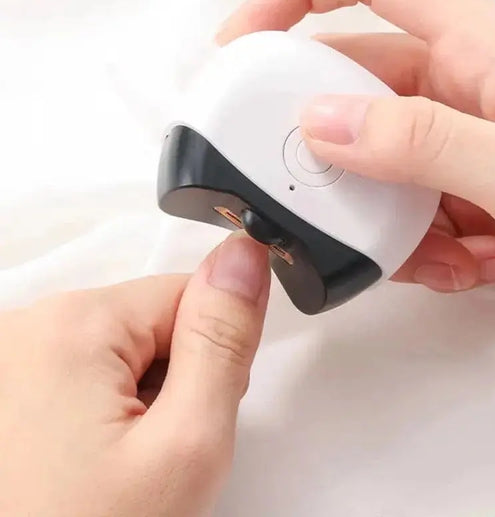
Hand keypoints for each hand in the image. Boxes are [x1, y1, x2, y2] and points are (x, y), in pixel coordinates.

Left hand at [0, 233, 269, 516]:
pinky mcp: (7, 388)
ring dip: (138, 397)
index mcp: (74, 326)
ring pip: (120, 351)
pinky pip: (83, 375)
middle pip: (151, 323)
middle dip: (173, 379)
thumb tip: (243, 257)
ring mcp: (8, 360)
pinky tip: (89, 461)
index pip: (189, 294)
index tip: (192, 414)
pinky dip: (101, 410)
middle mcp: (27, 329)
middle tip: (155, 452)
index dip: (212, 354)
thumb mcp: (186, 445)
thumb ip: (222, 339)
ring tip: (119, 466)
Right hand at [218, 0, 494, 292]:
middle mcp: (461, 94)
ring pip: (380, 170)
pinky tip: (458, 267)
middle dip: (327, 148)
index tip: (246, 38)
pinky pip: (413, 211)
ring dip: (385, 220)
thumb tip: (324, 126)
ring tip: (426, 257)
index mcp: (478, 54)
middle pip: (358, 97)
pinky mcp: (465, 194)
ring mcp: (459, 149)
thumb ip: (421, 142)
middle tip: (306, 188)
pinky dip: (422, 249)